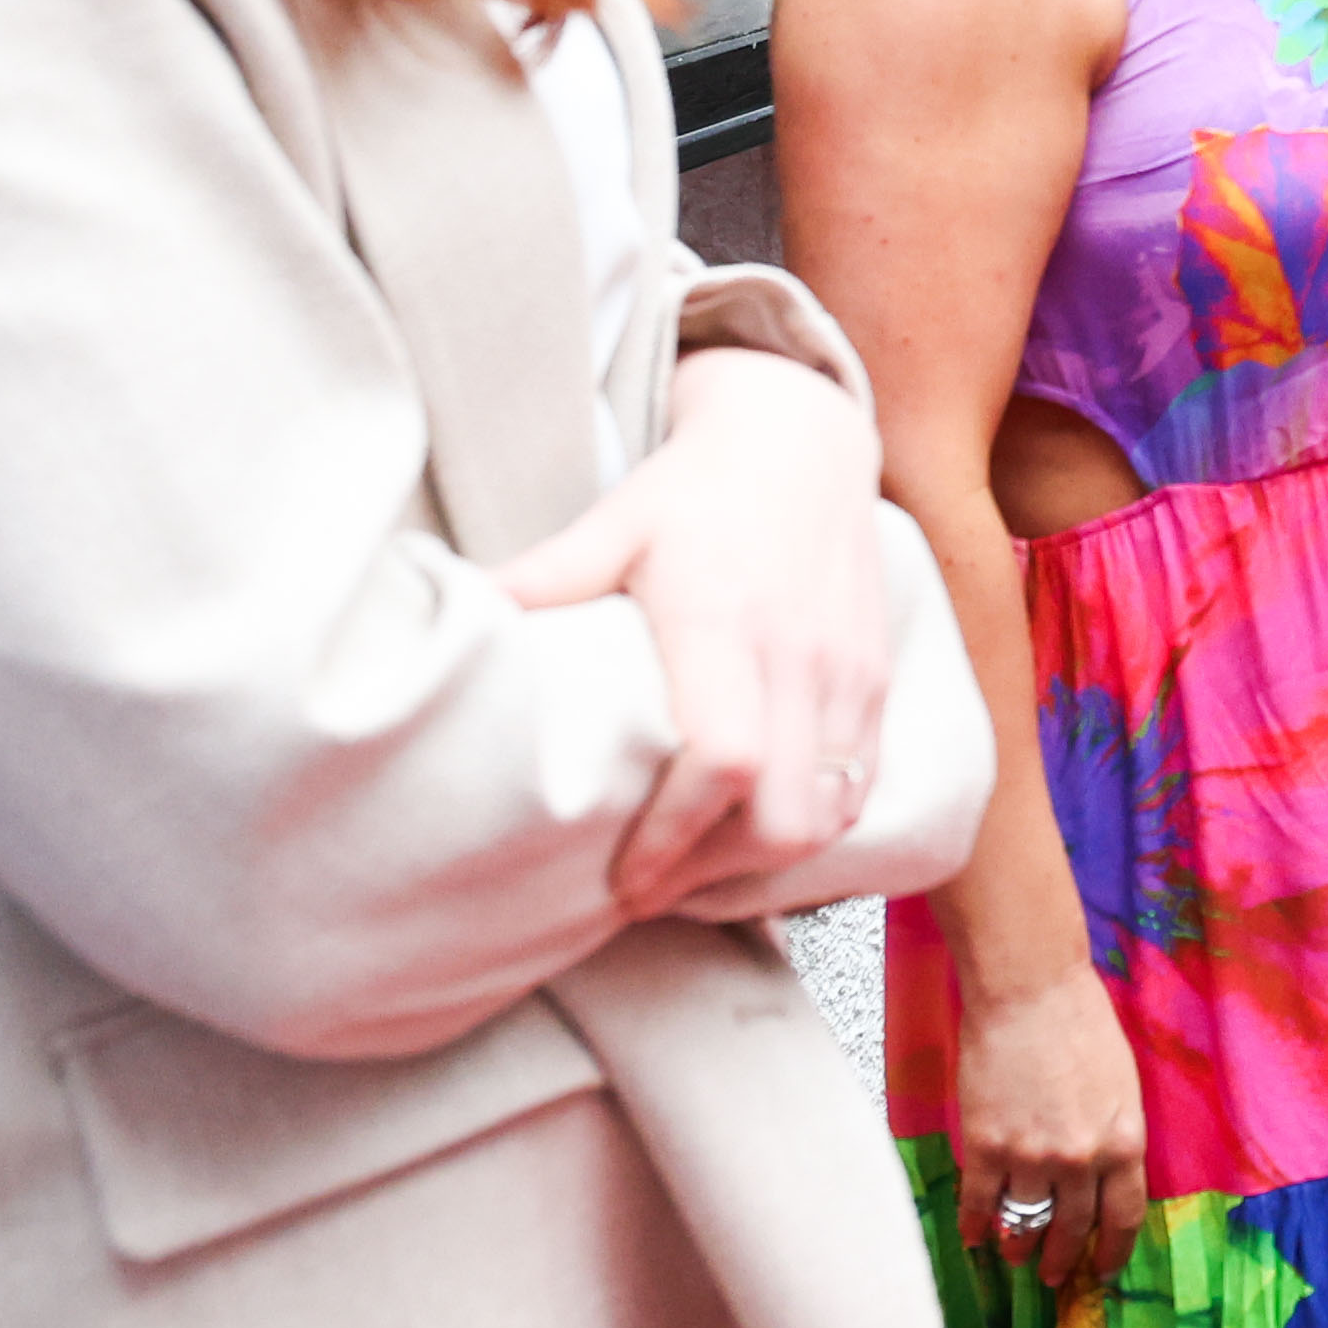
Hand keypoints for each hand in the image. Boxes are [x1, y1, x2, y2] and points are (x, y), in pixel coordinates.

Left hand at [493, 346, 896, 918]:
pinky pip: (858, 789)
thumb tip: (451, 617)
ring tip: (693, 872)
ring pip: (826, 816)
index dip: (675, 836)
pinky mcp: (876, 682)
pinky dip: (810, 829)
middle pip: (785, 816)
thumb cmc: (695, 491)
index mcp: (724, 621)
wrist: (802, 438)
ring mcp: (849, 674)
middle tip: (646, 889)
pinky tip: (751, 831)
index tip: (623, 876)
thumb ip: (541, 580)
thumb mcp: (611, 524)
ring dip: (761, 863)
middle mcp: (799, 656)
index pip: (724, 759)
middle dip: (713, 874)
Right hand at [949, 963, 1147, 1294]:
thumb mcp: (1123, 1087)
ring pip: (1024, 1224)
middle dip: (1063, 1258)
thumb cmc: (1081, 1025)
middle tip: (1056, 1274)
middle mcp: (1081, 1161)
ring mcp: (1031, 1158)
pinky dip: (975, 1225)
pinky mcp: (986, 1147)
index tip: (1105, 1269)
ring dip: (1019, 1246)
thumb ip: (1116, 1137)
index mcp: (1124, 1143)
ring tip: (1015, 1255)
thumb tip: (1104, 1180)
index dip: (1113, 1251)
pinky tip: (974, 1236)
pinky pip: (980, 1204)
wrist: (1029, 991)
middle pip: (1072, 1230)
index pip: (1122, 1217)